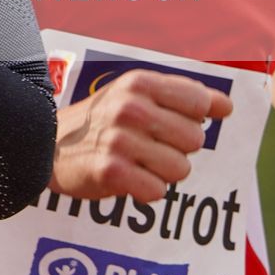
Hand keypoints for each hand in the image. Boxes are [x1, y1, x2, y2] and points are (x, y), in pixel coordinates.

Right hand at [51, 69, 232, 201]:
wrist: (47, 143)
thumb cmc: (102, 119)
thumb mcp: (136, 94)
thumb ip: (182, 96)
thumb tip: (227, 106)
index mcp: (139, 83)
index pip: (198, 100)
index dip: (194, 117)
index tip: (174, 122)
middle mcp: (130, 107)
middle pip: (195, 139)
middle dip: (177, 148)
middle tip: (148, 145)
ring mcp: (120, 139)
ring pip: (180, 169)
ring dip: (162, 172)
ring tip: (137, 161)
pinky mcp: (110, 171)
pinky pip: (157, 191)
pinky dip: (146, 190)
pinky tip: (127, 177)